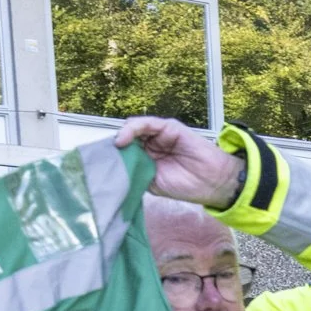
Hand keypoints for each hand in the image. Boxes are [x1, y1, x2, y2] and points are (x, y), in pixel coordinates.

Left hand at [111, 118, 246, 206]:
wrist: (212, 182)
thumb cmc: (187, 186)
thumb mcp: (152, 183)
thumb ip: (135, 171)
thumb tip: (114, 166)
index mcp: (146, 159)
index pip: (124, 152)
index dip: (111, 155)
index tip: (98, 163)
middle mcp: (151, 145)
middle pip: (126, 139)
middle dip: (113, 146)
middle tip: (102, 154)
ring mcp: (159, 135)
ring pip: (134, 129)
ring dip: (122, 136)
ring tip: (116, 147)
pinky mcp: (168, 127)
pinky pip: (146, 124)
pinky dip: (132, 129)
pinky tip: (124, 139)